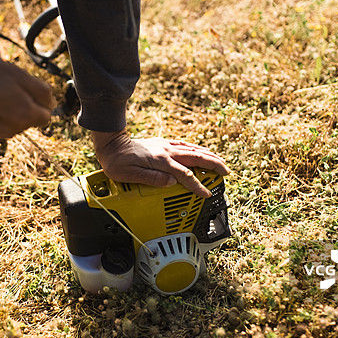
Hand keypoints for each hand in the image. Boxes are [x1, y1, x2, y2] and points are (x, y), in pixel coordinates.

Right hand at [0, 18, 55, 139]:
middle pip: (26, 121)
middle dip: (21, 108)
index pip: (45, 117)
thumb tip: (50, 104)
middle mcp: (11, 130)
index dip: (38, 103)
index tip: (27, 93)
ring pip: (8, 126)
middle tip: (6, 90)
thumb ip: (42, 91)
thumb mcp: (20, 74)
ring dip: (5, 114)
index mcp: (25, 115)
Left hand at [92, 131, 229, 197]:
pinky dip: (196, 149)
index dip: (197, 185)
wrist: (111, 144)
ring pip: (192, 150)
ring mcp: (165, 146)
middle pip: (196, 158)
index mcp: (160, 161)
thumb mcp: (129, 174)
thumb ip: (151, 179)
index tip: (206, 193)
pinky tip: (201, 152)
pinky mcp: (162, 144)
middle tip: (226, 172)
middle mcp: (166, 151)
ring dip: (208, 156)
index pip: (184, 175)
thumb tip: (171, 183)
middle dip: (213, 165)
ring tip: (220, 162)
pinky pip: (184, 146)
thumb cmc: (117, 162)